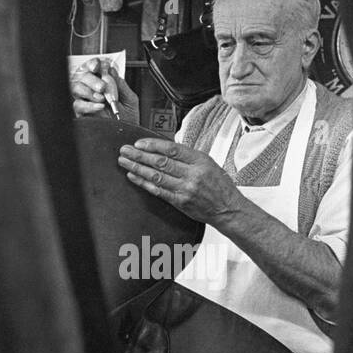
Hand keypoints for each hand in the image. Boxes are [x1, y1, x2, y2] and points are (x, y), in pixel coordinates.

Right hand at [70, 58, 139, 122]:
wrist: (128, 134)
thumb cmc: (129, 118)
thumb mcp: (130, 99)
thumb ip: (121, 84)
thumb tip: (111, 70)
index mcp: (104, 83)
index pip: (93, 67)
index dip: (93, 64)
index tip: (97, 66)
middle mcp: (93, 90)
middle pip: (83, 76)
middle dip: (92, 79)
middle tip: (103, 87)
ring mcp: (86, 101)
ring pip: (76, 88)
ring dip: (89, 91)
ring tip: (102, 98)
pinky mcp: (82, 113)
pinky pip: (78, 105)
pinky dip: (88, 105)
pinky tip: (99, 106)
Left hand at [117, 138, 243, 222]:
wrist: (228, 209)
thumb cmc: (219, 185)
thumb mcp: (208, 163)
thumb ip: (187, 157)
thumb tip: (164, 149)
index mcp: (200, 160)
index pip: (172, 149)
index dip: (152, 145)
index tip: (139, 143)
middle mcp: (192, 174)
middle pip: (160, 162)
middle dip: (139, 155)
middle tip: (125, 150)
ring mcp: (185, 189)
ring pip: (156, 176)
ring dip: (137, 168)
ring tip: (124, 162)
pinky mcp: (180, 202)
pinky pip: (158, 191)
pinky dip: (143, 183)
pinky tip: (133, 177)